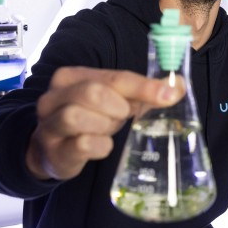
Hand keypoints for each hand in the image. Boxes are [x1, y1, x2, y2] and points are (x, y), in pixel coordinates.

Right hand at [26, 66, 183, 180]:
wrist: (54, 150)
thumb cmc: (90, 120)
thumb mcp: (115, 101)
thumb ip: (143, 92)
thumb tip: (178, 85)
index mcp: (71, 77)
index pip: (113, 77)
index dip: (143, 86)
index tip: (169, 95)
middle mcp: (54, 97)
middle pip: (94, 92)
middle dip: (117, 107)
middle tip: (122, 116)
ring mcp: (49, 124)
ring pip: (79, 116)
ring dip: (105, 125)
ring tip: (107, 129)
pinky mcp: (54, 150)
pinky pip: (83, 144)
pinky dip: (100, 146)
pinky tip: (100, 146)